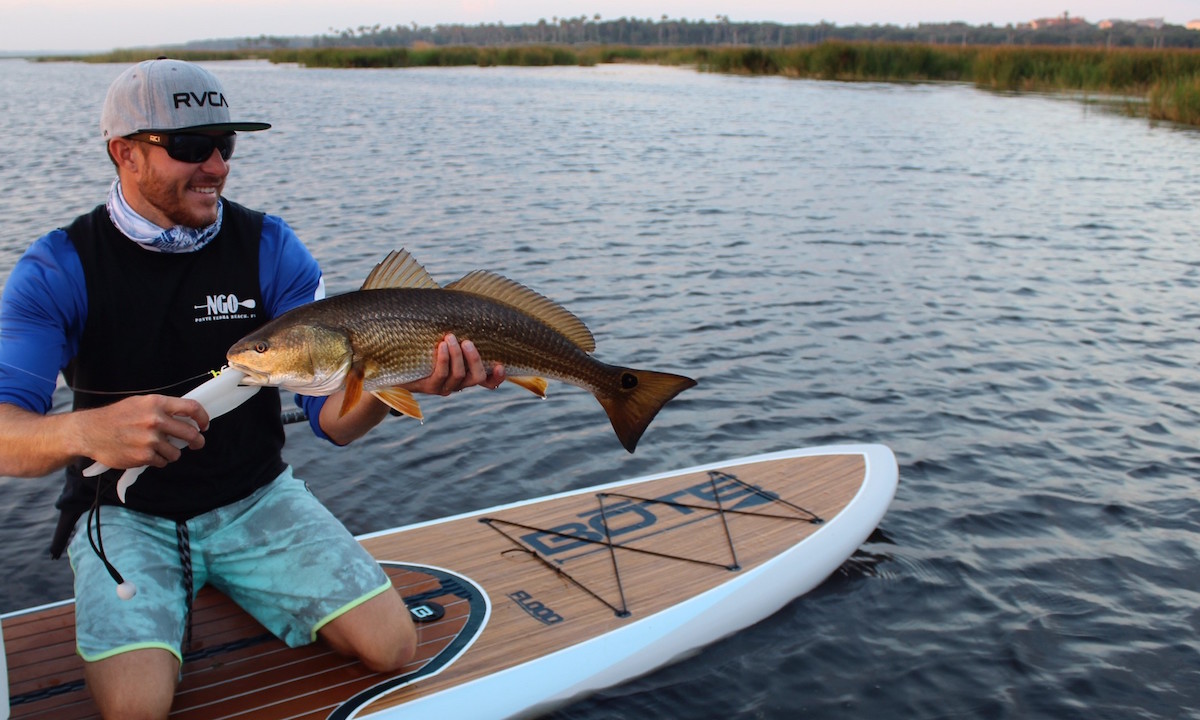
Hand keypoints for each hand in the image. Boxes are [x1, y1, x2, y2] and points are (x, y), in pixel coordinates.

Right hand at [79, 394, 208, 469]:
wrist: (89, 432)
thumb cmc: (115, 417)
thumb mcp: (139, 403)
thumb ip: (163, 409)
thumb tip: (187, 418)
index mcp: (156, 403)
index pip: (191, 408)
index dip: (203, 418)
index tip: (205, 425)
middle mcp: (155, 420)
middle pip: (190, 433)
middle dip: (197, 441)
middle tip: (196, 443)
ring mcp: (150, 440)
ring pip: (176, 452)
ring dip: (172, 453)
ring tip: (158, 448)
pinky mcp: (144, 456)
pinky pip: (162, 462)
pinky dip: (158, 460)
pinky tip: (146, 454)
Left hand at [403, 334, 505, 395]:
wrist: (398, 364)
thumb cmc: (427, 347)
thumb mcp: (445, 342)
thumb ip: (459, 335)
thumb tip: (469, 309)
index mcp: (467, 375)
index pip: (489, 382)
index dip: (497, 377)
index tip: (501, 364)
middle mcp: (459, 384)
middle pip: (477, 377)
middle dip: (474, 358)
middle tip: (467, 341)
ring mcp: (444, 387)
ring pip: (458, 374)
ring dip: (456, 354)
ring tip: (450, 337)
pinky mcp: (430, 387)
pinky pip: (441, 374)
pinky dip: (444, 358)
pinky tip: (441, 345)